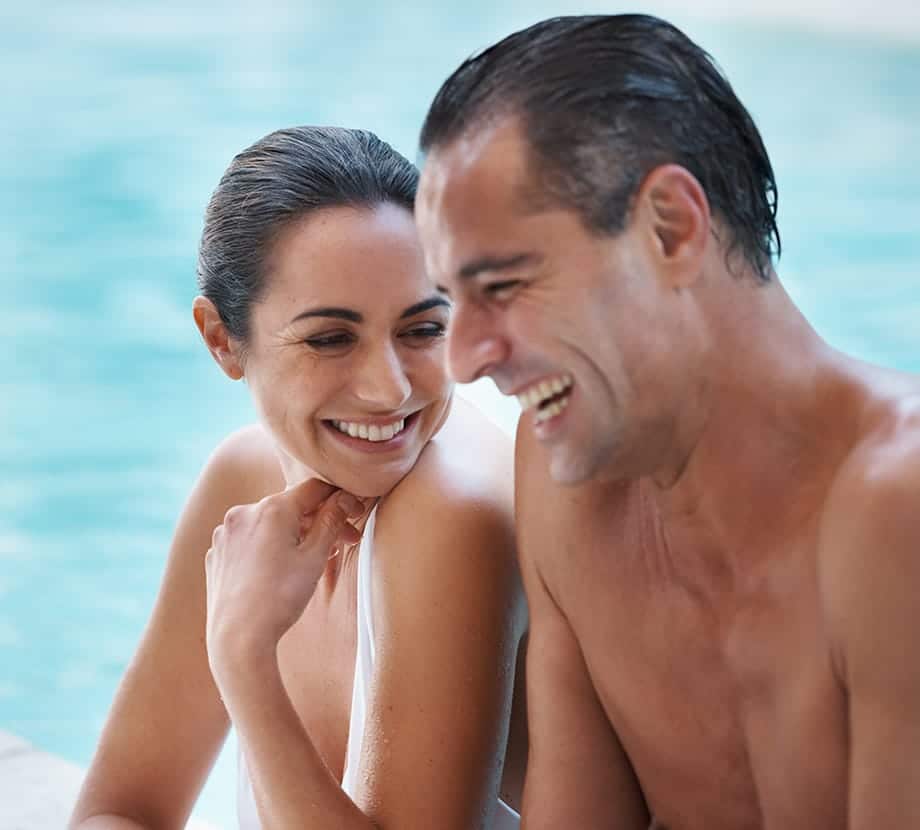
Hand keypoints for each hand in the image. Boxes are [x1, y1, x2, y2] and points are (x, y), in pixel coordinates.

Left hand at [204, 479, 364, 683]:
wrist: (238, 639)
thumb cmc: (280, 598)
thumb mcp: (315, 557)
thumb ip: (331, 521)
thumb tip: (345, 499)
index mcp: (272, 508)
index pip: (314, 488)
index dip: (339, 498)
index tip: (354, 513)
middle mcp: (244, 513)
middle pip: (292, 506)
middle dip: (319, 521)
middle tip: (344, 543)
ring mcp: (226, 533)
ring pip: (269, 524)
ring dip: (294, 534)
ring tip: (313, 559)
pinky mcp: (217, 554)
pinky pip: (249, 541)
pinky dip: (268, 547)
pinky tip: (281, 570)